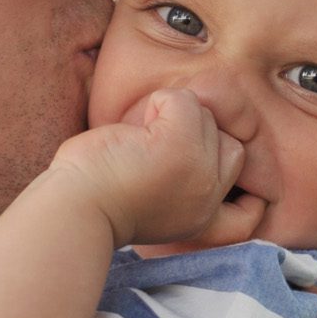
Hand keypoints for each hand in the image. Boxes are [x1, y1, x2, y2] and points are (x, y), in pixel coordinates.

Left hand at [47, 88, 263, 247]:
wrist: (73, 210)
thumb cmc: (96, 200)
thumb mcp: (155, 201)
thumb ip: (184, 178)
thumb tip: (195, 117)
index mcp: (204, 217)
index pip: (243, 186)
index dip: (229, 168)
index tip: (197, 163)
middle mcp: (210, 197)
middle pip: (228, 141)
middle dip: (193, 133)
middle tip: (146, 151)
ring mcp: (200, 170)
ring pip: (205, 115)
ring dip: (165, 118)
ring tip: (134, 145)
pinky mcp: (181, 146)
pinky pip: (181, 100)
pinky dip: (152, 106)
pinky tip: (131, 133)